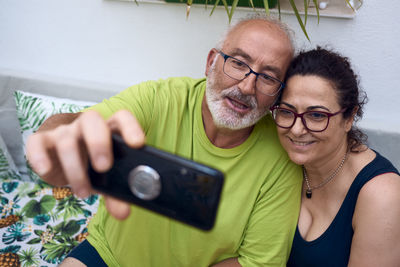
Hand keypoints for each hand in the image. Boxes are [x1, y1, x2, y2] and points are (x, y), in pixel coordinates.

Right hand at [26, 109, 144, 219]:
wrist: (69, 167)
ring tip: (83, 192)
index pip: (121, 118)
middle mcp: (87, 125)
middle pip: (92, 120)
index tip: (137, 144)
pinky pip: (37, 142)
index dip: (130, 128)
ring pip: (66, 140)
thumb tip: (123, 212)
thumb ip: (116, 195)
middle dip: (98, 143)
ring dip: (75, 169)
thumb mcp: (108, 181)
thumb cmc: (94, 169)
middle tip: (104, 167)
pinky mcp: (43, 141)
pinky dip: (38, 155)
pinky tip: (45, 170)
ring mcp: (65, 131)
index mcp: (110, 128)